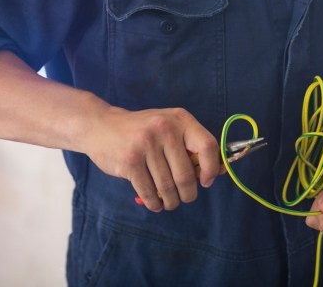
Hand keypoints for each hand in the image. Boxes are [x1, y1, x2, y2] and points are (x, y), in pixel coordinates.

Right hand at [83, 105, 220, 211]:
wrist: (101, 125)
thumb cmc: (142, 131)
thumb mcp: (169, 127)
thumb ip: (192, 146)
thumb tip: (221, 170)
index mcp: (180, 119)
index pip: (207, 146)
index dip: (211, 169)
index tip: (206, 181)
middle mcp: (165, 129)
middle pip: (186, 174)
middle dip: (188, 193)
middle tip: (184, 198)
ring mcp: (146, 144)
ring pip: (167, 186)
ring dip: (170, 201)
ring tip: (169, 202)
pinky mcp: (130, 161)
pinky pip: (149, 191)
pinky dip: (154, 203)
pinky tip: (155, 203)